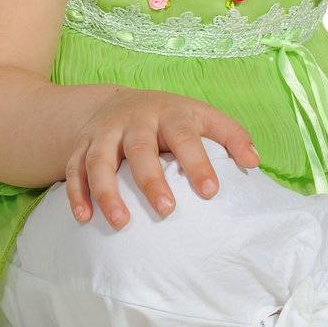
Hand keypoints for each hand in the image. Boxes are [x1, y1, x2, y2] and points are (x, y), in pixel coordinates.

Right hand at [66, 88, 260, 229]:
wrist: (117, 103)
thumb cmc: (171, 119)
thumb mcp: (203, 117)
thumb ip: (231, 136)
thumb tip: (254, 163)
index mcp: (170, 113)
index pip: (185, 136)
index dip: (198, 163)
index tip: (210, 192)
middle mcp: (135, 121)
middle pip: (140, 147)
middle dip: (151, 179)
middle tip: (166, 210)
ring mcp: (104, 133)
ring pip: (99, 160)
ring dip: (107, 191)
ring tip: (121, 222)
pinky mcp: (80, 147)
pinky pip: (73, 170)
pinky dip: (76, 194)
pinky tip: (84, 218)